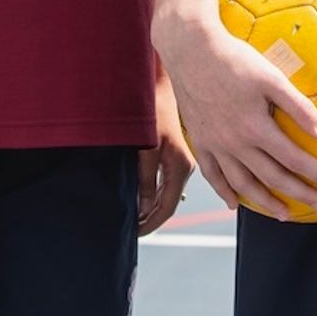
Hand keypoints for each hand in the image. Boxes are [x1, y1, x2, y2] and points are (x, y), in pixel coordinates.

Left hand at [138, 80, 197, 234]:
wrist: (156, 81)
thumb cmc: (151, 110)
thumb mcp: (146, 147)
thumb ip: (146, 178)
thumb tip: (144, 207)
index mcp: (181, 166)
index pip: (167, 207)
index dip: (150, 223)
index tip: (134, 233)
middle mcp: (185, 165)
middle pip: (169, 203)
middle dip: (150, 219)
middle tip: (131, 230)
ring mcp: (181, 159)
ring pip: (167, 192)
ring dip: (150, 206)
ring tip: (132, 217)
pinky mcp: (174, 152)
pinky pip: (165, 181)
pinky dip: (153, 193)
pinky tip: (141, 197)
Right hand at [153, 14, 316, 219]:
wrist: (191, 50)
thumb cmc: (234, 59)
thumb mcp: (271, 77)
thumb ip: (299, 107)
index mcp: (256, 128)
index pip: (294, 159)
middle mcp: (235, 143)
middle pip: (272, 177)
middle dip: (299, 194)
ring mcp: (215, 145)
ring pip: (242, 184)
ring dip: (265, 202)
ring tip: (283, 214)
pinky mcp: (200, 141)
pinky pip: (212, 174)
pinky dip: (224, 192)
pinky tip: (234, 204)